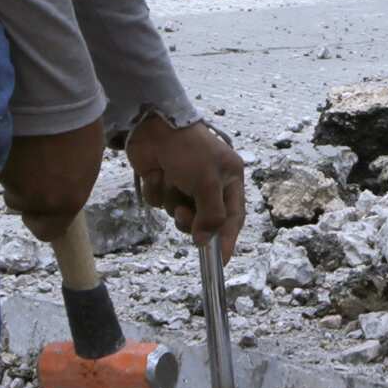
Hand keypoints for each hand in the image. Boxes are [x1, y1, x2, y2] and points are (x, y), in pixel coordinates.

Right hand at [0, 120, 109, 241]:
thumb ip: (71, 187)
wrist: (50, 97)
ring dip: (15, 173)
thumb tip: (61, 191)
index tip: (41, 209)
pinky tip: (15, 137)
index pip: (47, 231)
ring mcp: (12, 182)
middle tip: (33, 169)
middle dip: (25, 194)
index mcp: (65, 203)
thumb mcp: (87, 164)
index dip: (43, 220)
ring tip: (27, 146)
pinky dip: (4, 156)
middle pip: (22, 208)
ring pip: (9, 185)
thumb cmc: (78, 124)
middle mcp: (36, 200)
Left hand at [128, 113, 245, 262]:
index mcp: (229, 179)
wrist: (153, 125)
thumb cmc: (189, 149)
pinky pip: (159, 201)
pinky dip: (156, 191)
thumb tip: (206, 241)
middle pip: (204, 220)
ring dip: (171, 201)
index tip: (221, 261)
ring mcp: (185, 184)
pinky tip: (156, 173)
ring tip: (170, 181)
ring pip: (178, 212)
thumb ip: (211, 215)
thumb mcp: (207, 182)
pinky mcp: (163, 182)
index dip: (228, 239)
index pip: (234, 217)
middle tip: (182, 212)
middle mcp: (209, 183)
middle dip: (190, 219)